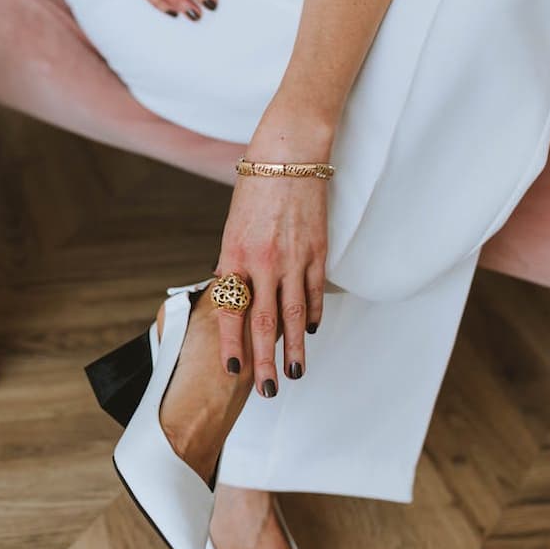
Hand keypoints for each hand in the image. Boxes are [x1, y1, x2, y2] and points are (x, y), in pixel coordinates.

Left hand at [214, 109, 330, 398]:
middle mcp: (263, 263)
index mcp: (234, 257)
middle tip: (269, 390)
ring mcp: (293, 260)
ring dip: (295, 350)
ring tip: (297, 374)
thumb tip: (234, 299)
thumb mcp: (232, 230)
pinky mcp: (317, 252)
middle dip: (266, 361)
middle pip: (264, 324)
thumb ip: (235, 267)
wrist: (287, 157)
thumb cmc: (254, 192)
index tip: (234, 372)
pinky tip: (310, 334)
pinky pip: (315, 293)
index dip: (233, 345)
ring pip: (294, 316)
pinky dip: (313, 316)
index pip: (232, 312)